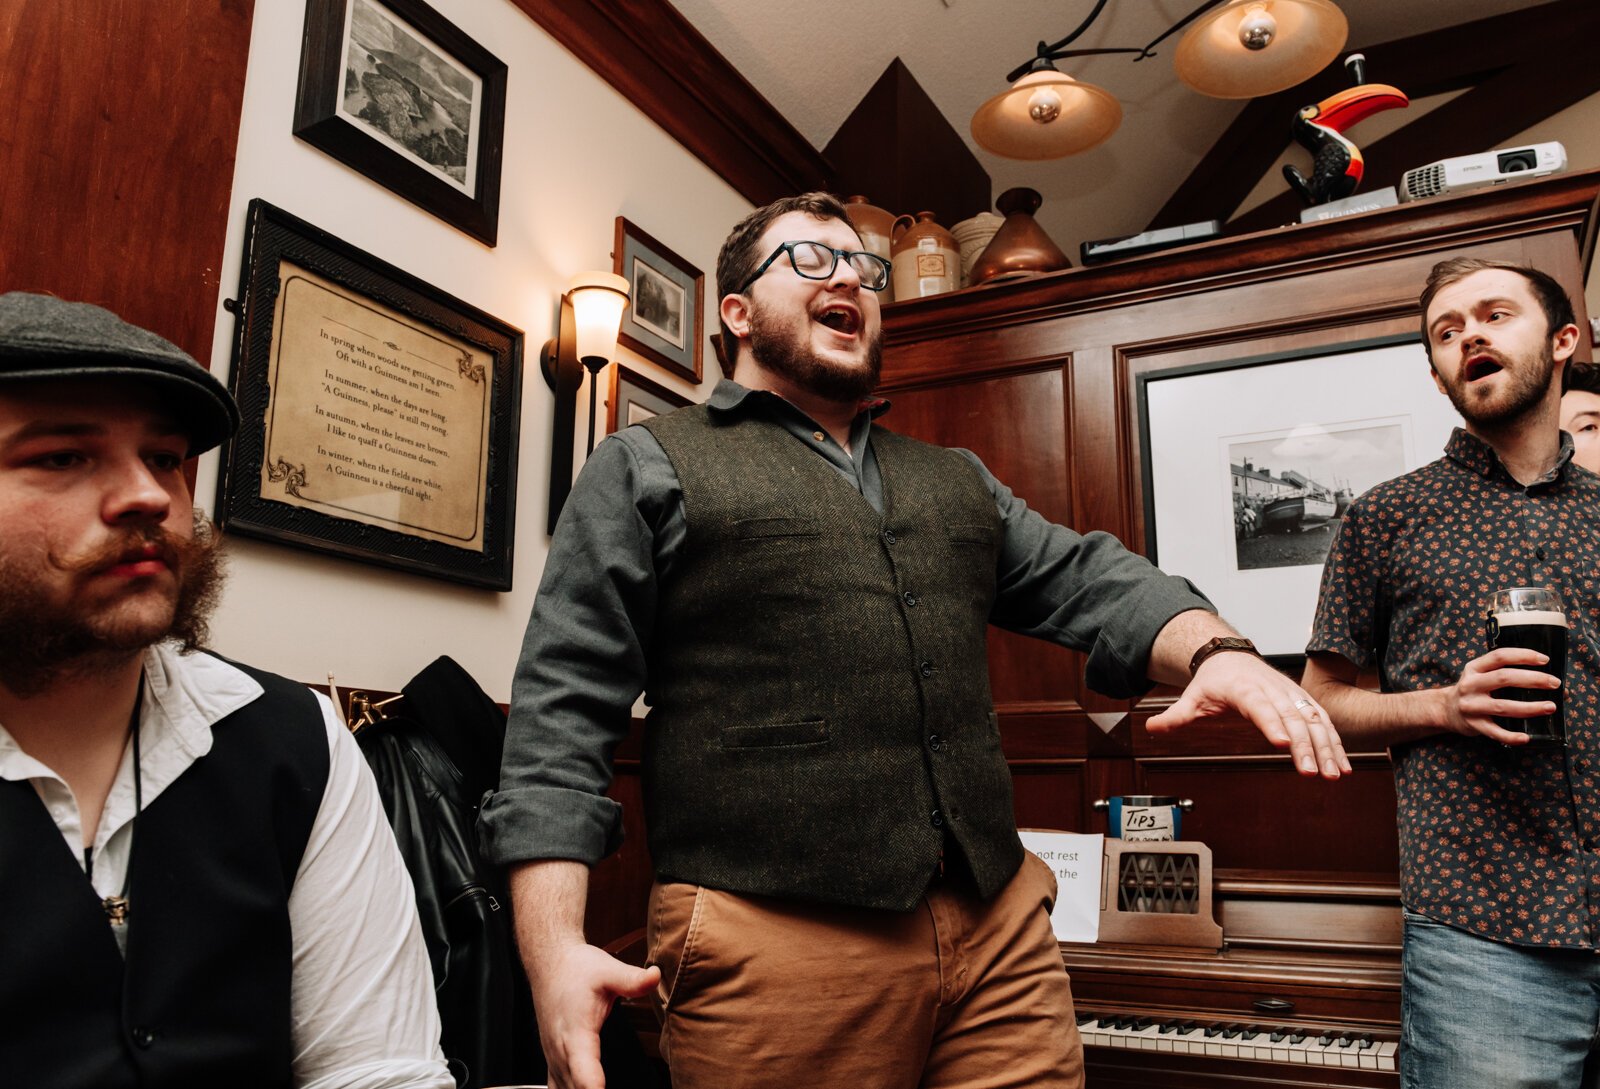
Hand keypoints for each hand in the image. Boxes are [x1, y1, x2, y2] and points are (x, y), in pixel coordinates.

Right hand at [531, 941, 661, 1088]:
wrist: (550, 965)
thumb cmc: (577, 969)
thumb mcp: (607, 970)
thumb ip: (631, 979)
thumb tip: (655, 977)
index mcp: (576, 1034)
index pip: (584, 1071)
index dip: (592, 1087)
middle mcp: (561, 1053)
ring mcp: (555, 1060)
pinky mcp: (554, 1062)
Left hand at [1147, 650, 1349, 778]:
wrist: (1231, 656)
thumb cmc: (1214, 680)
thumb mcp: (1192, 696)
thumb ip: (1175, 715)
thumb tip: (1151, 728)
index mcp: (1244, 689)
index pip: (1259, 707)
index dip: (1272, 725)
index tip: (1283, 745)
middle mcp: (1272, 690)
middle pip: (1292, 718)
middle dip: (1305, 747)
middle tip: (1311, 773)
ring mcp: (1291, 695)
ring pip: (1313, 721)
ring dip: (1326, 748)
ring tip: (1334, 775)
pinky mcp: (1303, 702)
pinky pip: (1323, 722)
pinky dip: (1335, 743)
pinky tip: (1341, 766)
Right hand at [1438, 647, 1558, 744]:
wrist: (1445, 709)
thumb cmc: (1473, 690)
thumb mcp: (1480, 675)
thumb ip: (1505, 673)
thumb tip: (1550, 682)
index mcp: (1474, 668)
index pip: (1500, 656)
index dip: (1523, 656)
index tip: (1544, 660)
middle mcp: (1470, 685)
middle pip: (1504, 678)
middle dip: (1533, 679)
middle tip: (1554, 683)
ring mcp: (1471, 706)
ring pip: (1503, 707)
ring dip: (1530, 707)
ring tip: (1550, 707)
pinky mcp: (1474, 725)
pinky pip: (1495, 732)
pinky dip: (1511, 736)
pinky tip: (1525, 738)